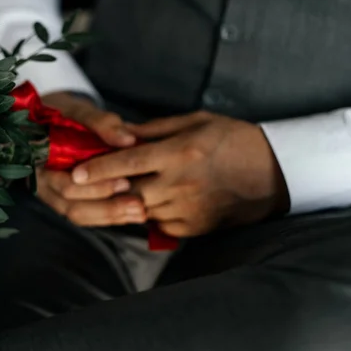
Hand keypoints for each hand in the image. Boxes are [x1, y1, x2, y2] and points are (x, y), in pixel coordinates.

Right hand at [35, 92, 146, 225]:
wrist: (50, 120)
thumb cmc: (62, 114)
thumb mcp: (78, 111)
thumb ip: (101, 123)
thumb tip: (128, 139)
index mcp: (39, 163)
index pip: (65, 186)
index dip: (95, 187)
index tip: (124, 180)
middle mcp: (43, 185)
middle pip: (73, 208)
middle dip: (107, 208)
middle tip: (138, 203)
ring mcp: (54, 196)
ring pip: (81, 216)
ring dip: (112, 216)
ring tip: (141, 212)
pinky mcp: (69, 200)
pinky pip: (87, 215)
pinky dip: (110, 216)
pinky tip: (135, 213)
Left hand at [71, 111, 289, 235]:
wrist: (274, 172)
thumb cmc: (233, 139)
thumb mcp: (194, 122)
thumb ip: (153, 130)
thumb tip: (119, 134)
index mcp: (179, 153)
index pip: (128, 163)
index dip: (98, 169)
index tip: (76, 174)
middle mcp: (180, 183)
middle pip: (128, 193)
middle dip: (104, 191)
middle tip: (84, 187)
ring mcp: (188, 209)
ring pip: (140, 211)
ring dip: (126, 202)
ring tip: (118, 191)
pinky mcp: (194, 228)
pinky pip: (159, 224)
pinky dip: (150, 214)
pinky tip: (154, 201)